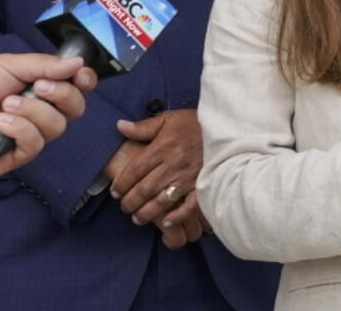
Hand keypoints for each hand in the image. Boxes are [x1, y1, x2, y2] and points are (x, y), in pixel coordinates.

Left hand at [0, 54, 96, 176]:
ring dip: (32, 112)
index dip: (84, 82)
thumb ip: (46, 65)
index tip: (80, 76)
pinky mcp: (15, 155)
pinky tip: (1, 124)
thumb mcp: (10, 65)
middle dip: (60, 95)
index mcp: (41, 87)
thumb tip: (77, 63)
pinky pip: (35, 145)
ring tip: (6, 105)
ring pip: (56, 127)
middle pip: (74, 109)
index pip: (76, 88)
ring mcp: (28, 134)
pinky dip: (20, 130)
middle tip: (38, 87)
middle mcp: (39, 112)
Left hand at [111, 109, 204, 246]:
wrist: (226, 128)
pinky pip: (188, 206)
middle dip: (130, 201)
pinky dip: (177, 216)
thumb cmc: (195, 124)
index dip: (122, 182)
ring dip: (147, 212)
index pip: (135, 169)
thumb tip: (120, 126)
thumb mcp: (168, 119)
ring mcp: (189, 177)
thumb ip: (143, 127)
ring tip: (138, 218)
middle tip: (124, 207)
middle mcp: (174, 164)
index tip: (115, 191)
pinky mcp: (202, 186)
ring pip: (162, 200)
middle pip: (145, 188)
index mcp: (163, 146)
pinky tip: (166, 222)